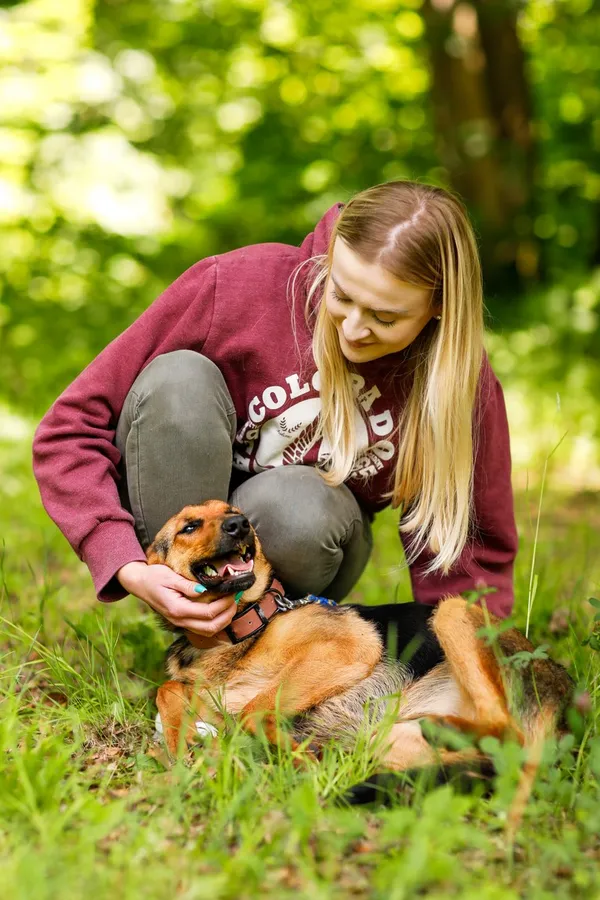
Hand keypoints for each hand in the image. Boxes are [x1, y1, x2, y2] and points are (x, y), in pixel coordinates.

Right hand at [117, 561, 237, 634]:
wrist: (139, 583)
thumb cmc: (153, 577)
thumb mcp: (169, 576)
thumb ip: (187, 585)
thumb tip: (205, 589)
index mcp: (177, 609)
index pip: (208, 613)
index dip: (224, 605)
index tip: (232, 593)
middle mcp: (179, 620)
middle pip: (211, 627)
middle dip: (227, 615)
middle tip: (235, 599)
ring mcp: (180, 623)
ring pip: (208, 631)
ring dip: (223, 621)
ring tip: (231, 605)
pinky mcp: (181, 621)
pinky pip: (202, 629)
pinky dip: (215, 623)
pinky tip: (221, 611)